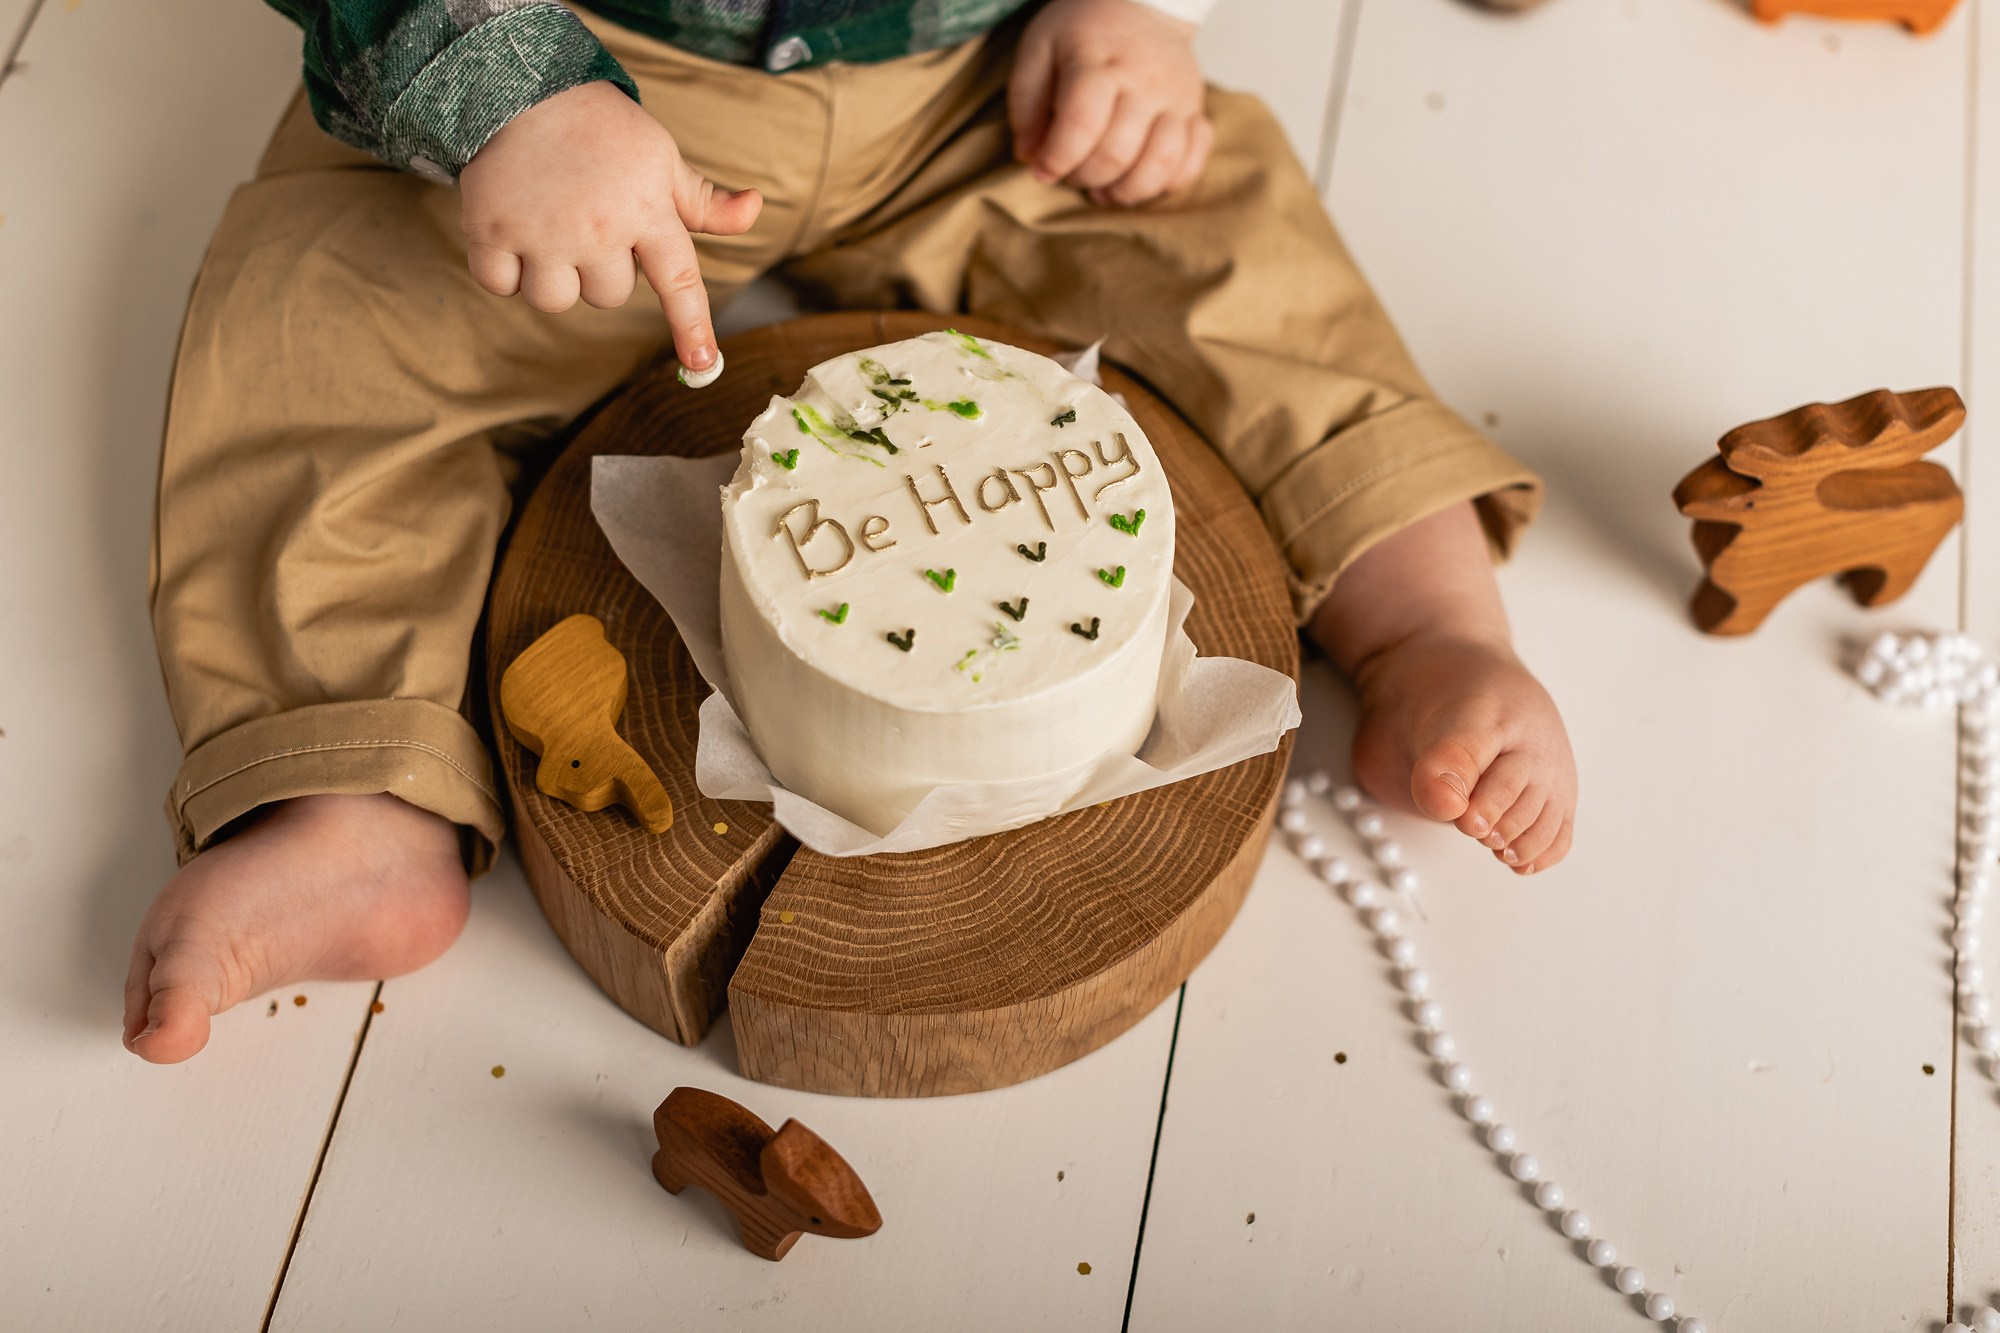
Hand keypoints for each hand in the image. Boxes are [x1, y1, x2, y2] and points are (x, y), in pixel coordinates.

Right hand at [458, 80, 760, 372]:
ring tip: (548, 227)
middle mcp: (598, 228)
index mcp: (646, 211)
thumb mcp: (660, 158)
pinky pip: (501, 285)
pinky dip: (504, 271)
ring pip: (555, 300)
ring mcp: (543, 233)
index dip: (692, 326)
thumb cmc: (601, 129)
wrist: (520, 86)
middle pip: (608, 296)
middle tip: (586, 220)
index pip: (679, 281)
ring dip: (552, 277)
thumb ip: (703, 201)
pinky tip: (511, 231)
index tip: (702, 363)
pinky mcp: (491, 230)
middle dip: (600, 270)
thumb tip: (754, 208)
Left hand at [1007, 0, 1211, 205]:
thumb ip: (1025, 101)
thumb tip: (1028, 155)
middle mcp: (1145, 81)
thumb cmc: (1085, 30)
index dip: (1057, 160)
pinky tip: (1141, 179)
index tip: (1043, 170)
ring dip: (1127, 192)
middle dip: (1085, 178)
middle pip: (1117, 154)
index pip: (1081, 126)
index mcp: (1099, 63)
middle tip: (1071, 174)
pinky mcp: (1195, 110)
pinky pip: (1193, 160)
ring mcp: (1177, 97)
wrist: (1142, 1)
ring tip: (1104, 190)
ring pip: (1161, 164)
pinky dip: (1168, 183)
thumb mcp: (1040, 48)